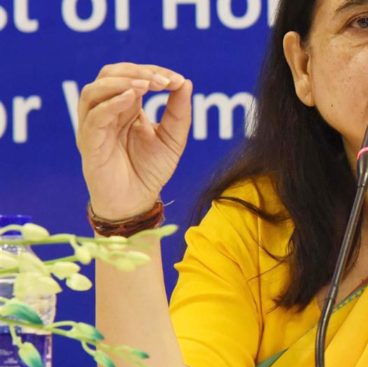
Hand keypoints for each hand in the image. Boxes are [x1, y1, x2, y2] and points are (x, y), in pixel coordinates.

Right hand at [76, 63, 192, 220]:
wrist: (137, 202)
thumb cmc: (151, 170)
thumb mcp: (173, 138)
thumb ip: (179, 112)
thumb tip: (186, 82)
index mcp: (125, 107)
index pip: (131, 75)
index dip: (152, 71)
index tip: (176, 80)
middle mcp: (106, 112)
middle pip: (109, 75)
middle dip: (137, 72)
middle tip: (162, 81)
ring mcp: (94, 126)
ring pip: (94, 90)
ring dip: (121, 82)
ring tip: (147, 85)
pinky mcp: (89, 143)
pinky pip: (94, 116)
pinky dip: (112, 103)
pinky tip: (132, 98)